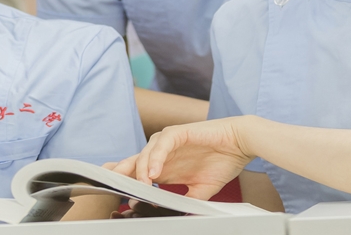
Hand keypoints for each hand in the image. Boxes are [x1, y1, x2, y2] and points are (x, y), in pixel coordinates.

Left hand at [104, 116, 257, 200]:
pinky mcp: (177, 133)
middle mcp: (161, 154)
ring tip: (142, 185)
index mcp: (163, 167)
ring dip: (140, 170)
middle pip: (133, 162)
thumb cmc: (222, 163)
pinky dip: (156, 159)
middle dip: (119, 174)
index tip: (115, 198)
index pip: (137, 174)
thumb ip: (186, 202)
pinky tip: (153, 173)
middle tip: (109, 187)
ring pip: (145, 154)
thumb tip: (177, 218)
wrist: (240, 144)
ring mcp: (167, 142)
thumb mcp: (201, 190)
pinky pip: (162, 145)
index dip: (125, 183)